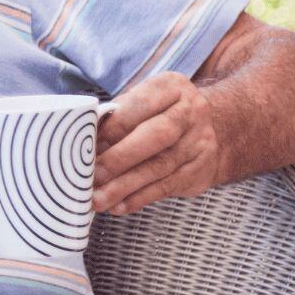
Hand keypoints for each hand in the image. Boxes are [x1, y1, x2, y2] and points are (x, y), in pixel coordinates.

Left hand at [93, 74, 226, 214]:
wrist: (214, 130)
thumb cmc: (159, 115)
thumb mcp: (142, 103)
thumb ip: (114, 116)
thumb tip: (80, 142)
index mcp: (170, 87)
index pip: (138, 106)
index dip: (111, 128)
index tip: (85, 147)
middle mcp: (191, 112)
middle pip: (155, 136)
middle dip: (119, 158)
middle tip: (91, 176)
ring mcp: (200, 142)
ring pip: (159, 167)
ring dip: (124, 186)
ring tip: (98, 199)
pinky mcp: (201, 170)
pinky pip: (166, 186)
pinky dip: (139, 198)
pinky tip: (118, 206)